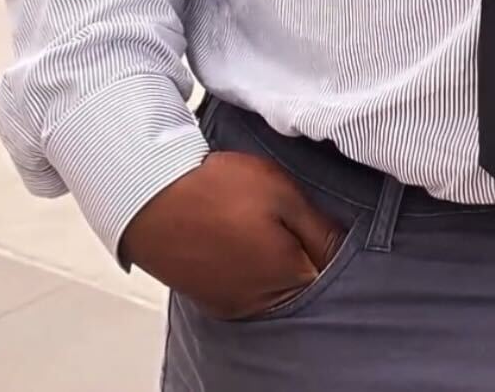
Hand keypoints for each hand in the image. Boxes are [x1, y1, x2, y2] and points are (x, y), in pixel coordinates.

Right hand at [120, 151, 346, 319]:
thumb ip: (318, 227)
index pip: (330, 270)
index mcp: (286, 279)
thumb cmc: (216, 191)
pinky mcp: (210, 296)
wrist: (150, 197)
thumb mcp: (281, 194)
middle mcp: (260, 303)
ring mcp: (232, 303)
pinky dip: (248, 263)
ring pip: (271, 284)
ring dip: (274, 258)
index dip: (328, 239)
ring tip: (259, 221)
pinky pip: (244, 285)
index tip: (319, 217)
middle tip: (289, 216)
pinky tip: (239, 234)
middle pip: (300, 281)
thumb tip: (343, 246)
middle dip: (302, 251)